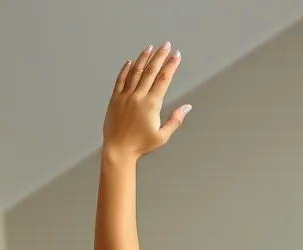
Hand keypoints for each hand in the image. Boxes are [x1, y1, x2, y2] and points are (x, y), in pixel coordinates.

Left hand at [103, 42, 190, 160]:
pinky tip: (130, 62)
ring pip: (135, 72)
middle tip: (166, 45)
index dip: (171, 65)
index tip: (176, 55)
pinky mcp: (115, 99)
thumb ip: (175, 120)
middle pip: (150, 71)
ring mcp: (125, 96)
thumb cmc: (140, 146)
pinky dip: (126, 69)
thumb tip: (187, 107)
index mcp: (151, 105)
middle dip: (160, 56)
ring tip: (150, 48)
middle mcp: (138, 97)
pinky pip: (121, 80)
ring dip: (143, 58)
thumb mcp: (162, 136)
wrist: (118, 150)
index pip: (163, 79)